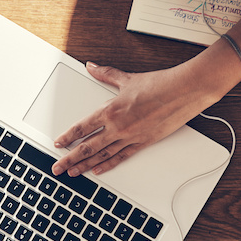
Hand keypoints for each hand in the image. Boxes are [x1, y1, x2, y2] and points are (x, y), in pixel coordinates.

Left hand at [51, 61, 223, 176]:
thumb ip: (105, 74)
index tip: (58, 144)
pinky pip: (121, 157)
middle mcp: (118, 126)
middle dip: (69, 159)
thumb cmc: (159, 85)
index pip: (82, 127)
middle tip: (57, 168)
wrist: (183, 91)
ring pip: (102, 156)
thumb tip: (91, 66)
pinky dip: (108, 165)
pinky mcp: (143, 143)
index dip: (67, 137)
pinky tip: (99, 170)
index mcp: (111, 110)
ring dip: (85, 166)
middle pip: (87, 147)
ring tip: (73, 173)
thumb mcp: (127, 78)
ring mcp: (130, 137)